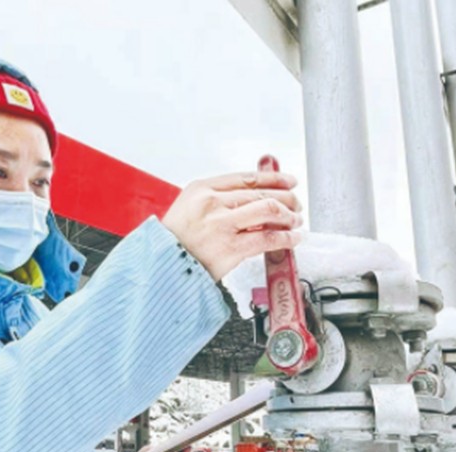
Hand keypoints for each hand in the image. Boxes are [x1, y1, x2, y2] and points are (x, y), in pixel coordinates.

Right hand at [161, 154, 302, 281]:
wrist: (159, 268)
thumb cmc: (173, 243)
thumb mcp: (189, 209)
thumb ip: (218, 200)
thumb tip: (255, 198)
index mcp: (201, 189)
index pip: (247, 178)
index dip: (273, 178)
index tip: (288, 181)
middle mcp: (212, 203)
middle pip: (261, 193)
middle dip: (286, 198)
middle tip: (296, 204)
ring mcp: (221, 225)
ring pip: (268, 210)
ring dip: (288, 216)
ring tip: (295, 221)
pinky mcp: (230, 248)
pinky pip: (267, 238)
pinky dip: (286, 237)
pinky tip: (293, 238)